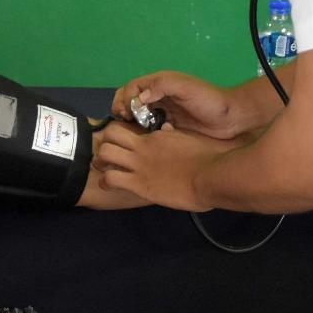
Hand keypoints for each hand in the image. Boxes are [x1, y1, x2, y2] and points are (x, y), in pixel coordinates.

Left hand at [97, 123, 237, 211]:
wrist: (210, 176)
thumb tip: (166, 129)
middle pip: (110, 133)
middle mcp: (143, 146)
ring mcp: (139, 164)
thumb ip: (174, 135)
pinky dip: (105, 181)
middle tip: (109, 155)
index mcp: (157, 135)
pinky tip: (109, 185)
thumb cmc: (208, 159)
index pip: (130, 127)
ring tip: (106, 170)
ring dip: (102, 161)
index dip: (123, 135)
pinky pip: (110, 179)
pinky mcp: (138, 184)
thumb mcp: (189, 140)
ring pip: (105, 153)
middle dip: (106, 143)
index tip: (123, 143)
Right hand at [112, 71, 241, 139]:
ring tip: (136, 132)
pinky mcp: (171, 125)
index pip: (132, 87)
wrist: (230, 118)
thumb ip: (163, 86)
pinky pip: (151, 127)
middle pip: (132, 100)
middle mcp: (159, 96)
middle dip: (124, 109)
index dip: (124, 98)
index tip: (125, 113)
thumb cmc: (208, 100)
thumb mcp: (186, 88)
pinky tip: (152, 137)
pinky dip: (147, 131)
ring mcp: (165, 111)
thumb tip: (140, 97)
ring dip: (133, 122)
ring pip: (140, 114)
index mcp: (160, 83)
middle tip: (126, 123)